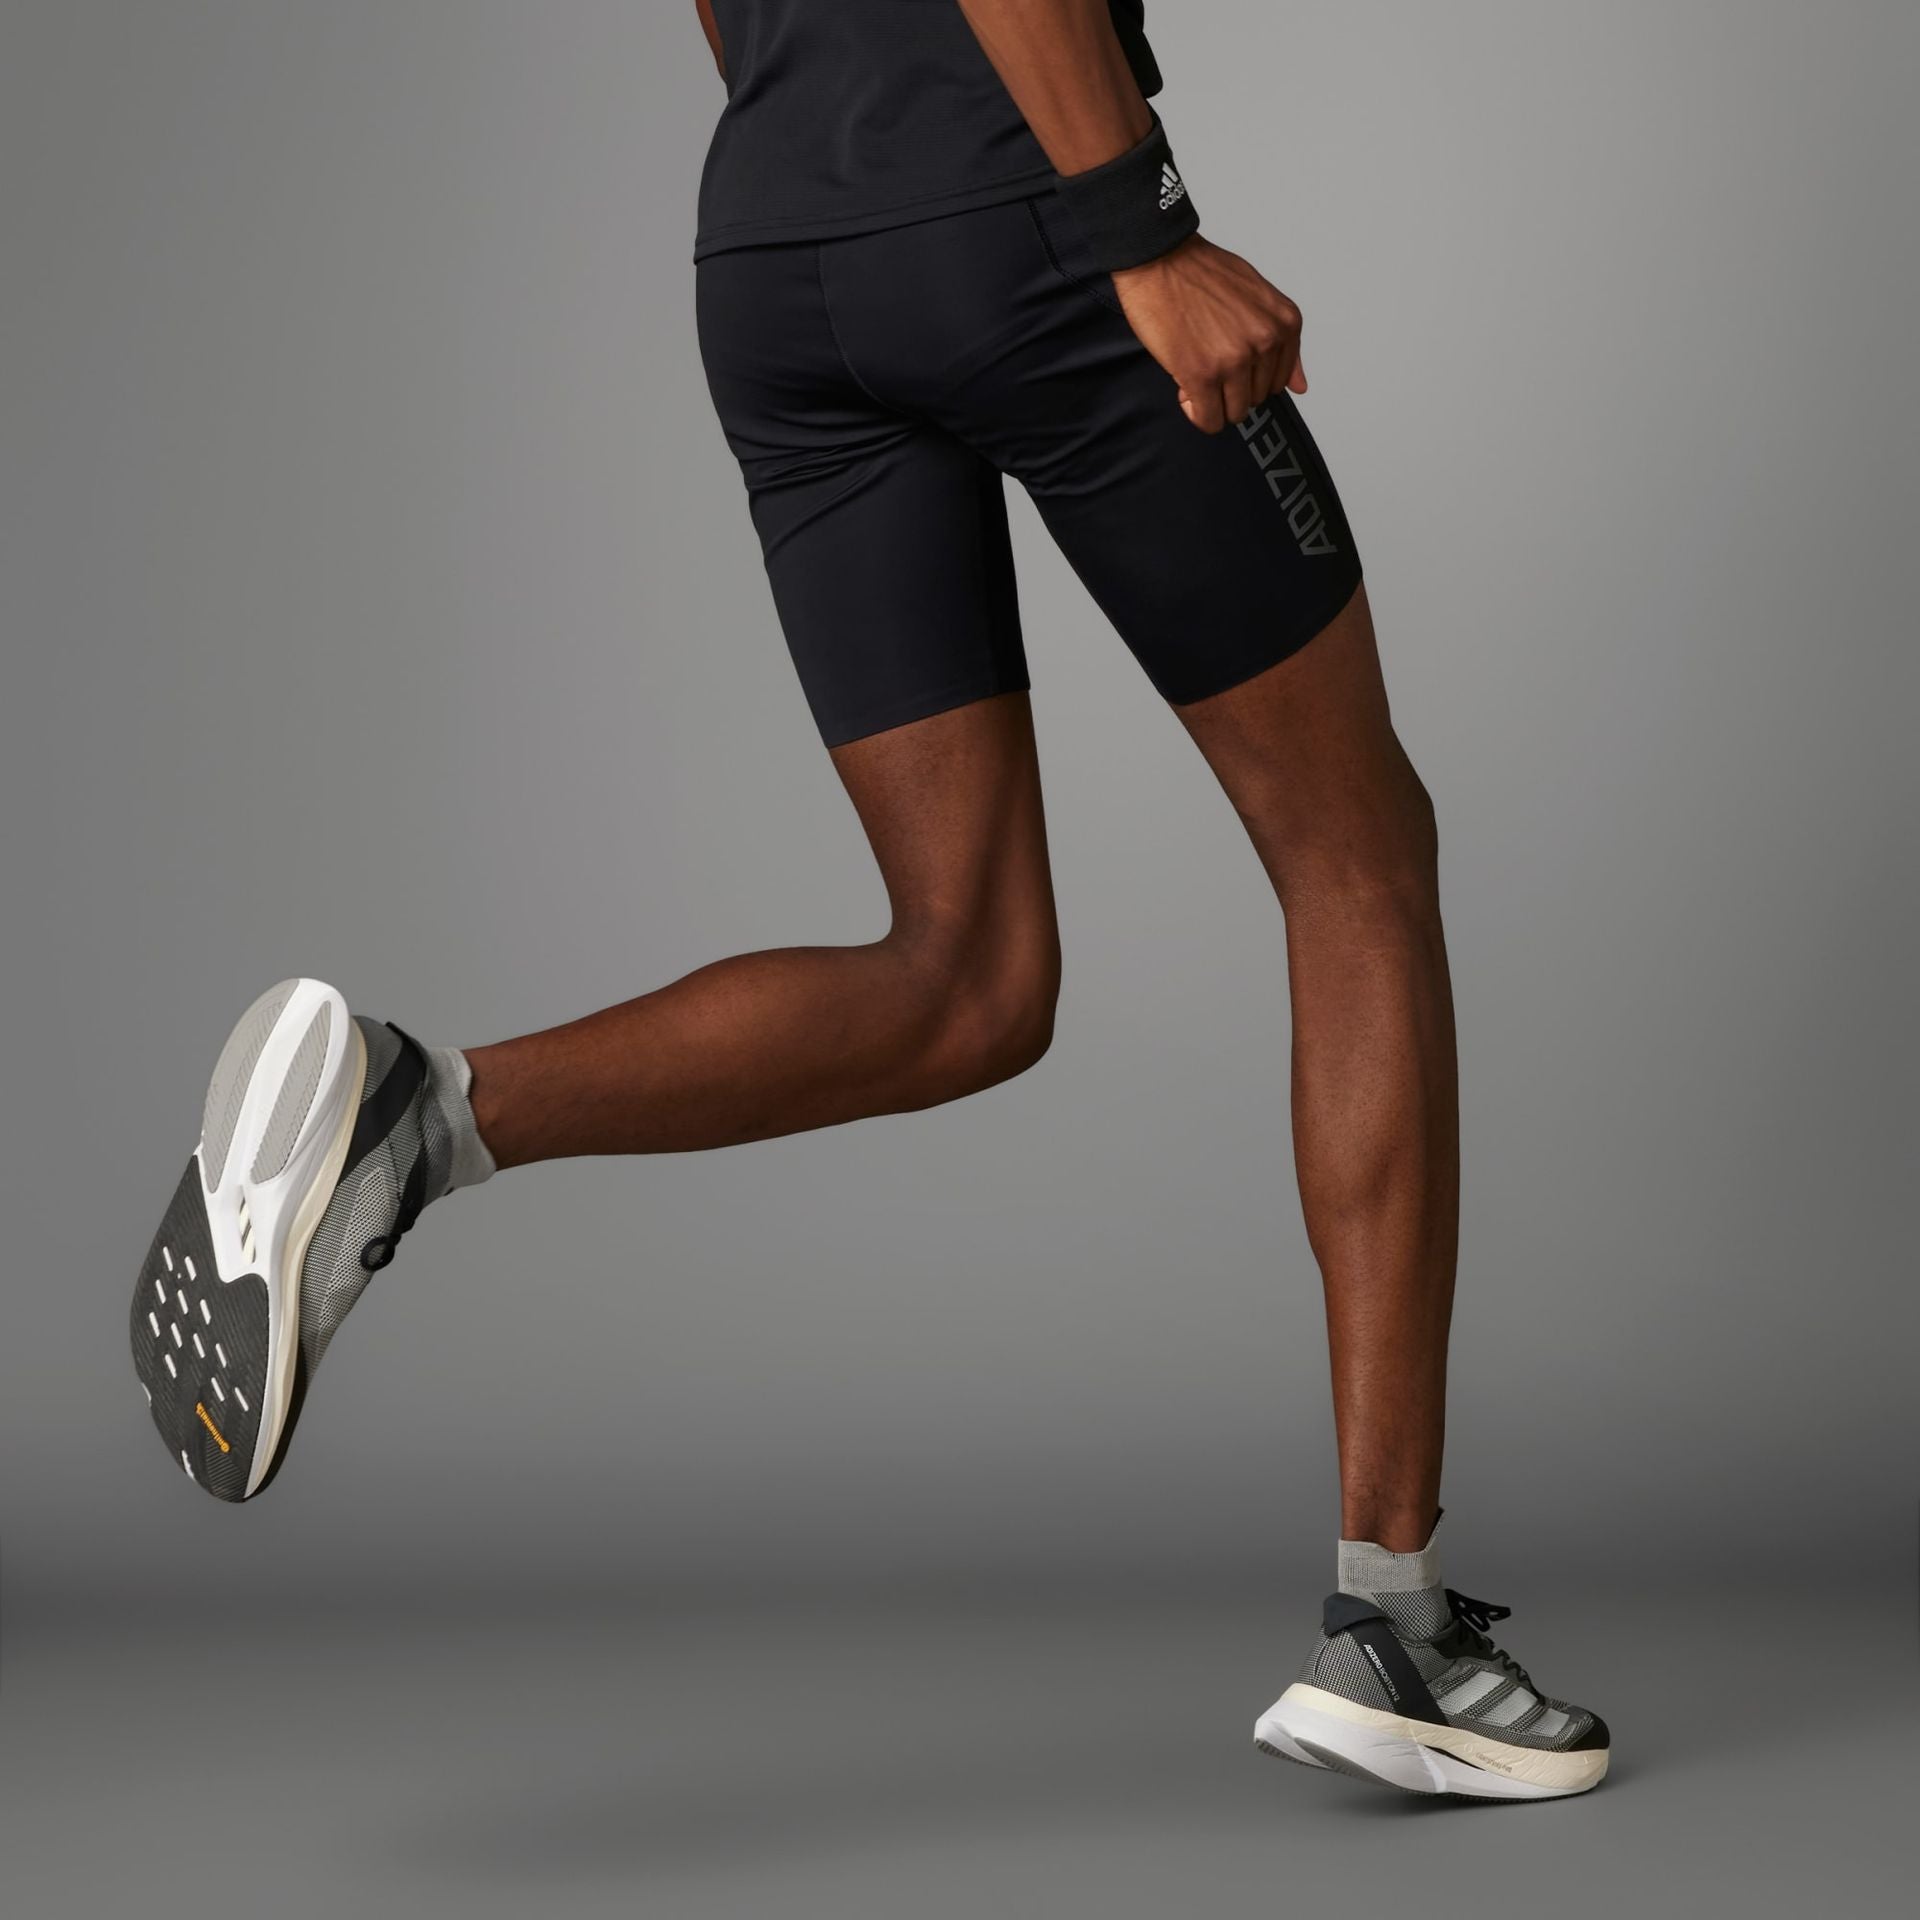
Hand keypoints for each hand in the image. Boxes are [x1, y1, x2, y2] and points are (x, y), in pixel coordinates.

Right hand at [1110, 236, 1306, 432]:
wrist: (1160, 259)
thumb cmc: (1201, 273)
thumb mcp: (1258, 297)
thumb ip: (1282, 342)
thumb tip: (1300, 386)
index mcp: (1284, 323)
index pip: (1278, 381)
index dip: (1249, 376)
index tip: (1228, 358)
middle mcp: (1265, 342)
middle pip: (1255, 399)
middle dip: (1230, 388)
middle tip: (1207, 360)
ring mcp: (1235, 360)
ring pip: (1233, 413)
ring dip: (1211, 401)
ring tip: (1194, 370)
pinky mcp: (1202, 375)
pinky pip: (1208, 420)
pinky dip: (1196, 412)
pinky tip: (1184, 387)